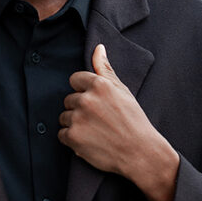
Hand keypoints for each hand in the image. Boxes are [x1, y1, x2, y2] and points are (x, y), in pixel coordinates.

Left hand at [58, 44, 179, 200]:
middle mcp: (86, 99)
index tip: (96, 103)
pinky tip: (89, 141)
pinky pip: (61, 134)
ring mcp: (78, 118)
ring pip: (64, 117)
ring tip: (95, 131)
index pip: (75, 80)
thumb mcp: (123, 91)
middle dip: (79, 109)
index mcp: (99, 85)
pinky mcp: (72, 137)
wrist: (140, 153)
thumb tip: (98, 47)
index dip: (84, 91)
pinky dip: (72, 139)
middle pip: (68, 99)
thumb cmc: (133, 120)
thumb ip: (105, 69)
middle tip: (99, 120)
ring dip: (74, 124)